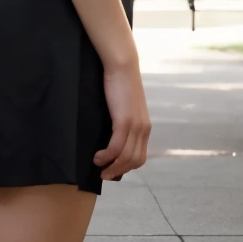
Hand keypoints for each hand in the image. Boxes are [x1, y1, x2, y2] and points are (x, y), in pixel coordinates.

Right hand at [94, 61, 150, 180]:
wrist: (123, 66)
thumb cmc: (120, 84)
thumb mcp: (125, 107)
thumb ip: (123, 122)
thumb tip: (112, 136)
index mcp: (145, 127)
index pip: (140, 157)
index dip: (127, 167)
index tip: (112, 169)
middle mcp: (143, 129)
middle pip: (135, 161)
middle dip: (119, 171)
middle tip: (103, 174)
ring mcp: (135, 126)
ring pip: (126, 157)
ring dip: (111, 167)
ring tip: (98, 168)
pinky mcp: (124, 121)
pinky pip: (116, 147)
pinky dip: (107, 156)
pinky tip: (97, 157)